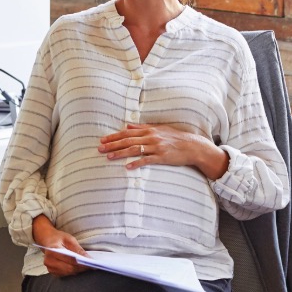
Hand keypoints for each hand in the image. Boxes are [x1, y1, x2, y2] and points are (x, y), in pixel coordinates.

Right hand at [31, 215, 88, 276]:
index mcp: (52, 251)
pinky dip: (73, 272)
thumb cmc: (58, 238)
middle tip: (92, 267)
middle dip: (81, 268)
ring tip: (87, 267)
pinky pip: (65, 274)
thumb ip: (78, 249)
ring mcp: (49, 268)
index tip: (92, 264)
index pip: (70, 260)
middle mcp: (49, 261)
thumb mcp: (69, 239)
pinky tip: (79, 268)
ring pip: (68, 273)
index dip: (82, 263)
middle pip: (69, 268)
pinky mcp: (52, 272)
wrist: (47, 240)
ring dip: (78, 271)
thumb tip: (88, 258)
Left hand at [98, 123, 228, 178]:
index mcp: (149, 130)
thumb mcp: (159, 129)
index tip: (102, 140)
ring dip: (120, 153)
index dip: (114, 136)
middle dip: (112, 145)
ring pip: (134, 149)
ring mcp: (156, 147)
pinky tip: (128, 167)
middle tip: (100, 149)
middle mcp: (151, 137)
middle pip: (128, 141)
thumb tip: (128, 125)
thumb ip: (142, 127)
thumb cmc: (175, 137)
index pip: (127, 132)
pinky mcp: (162, 157)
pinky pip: (147, 160)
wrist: (192, 146)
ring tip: (109, 157)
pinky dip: (137, 163)